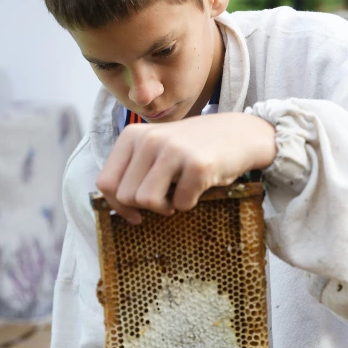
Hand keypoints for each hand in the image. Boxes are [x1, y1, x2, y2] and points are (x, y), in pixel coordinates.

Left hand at [97, 112, 276, 223]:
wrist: (241, 134)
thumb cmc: (194, 148)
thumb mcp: (156, 149)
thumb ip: (133, 169)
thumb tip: (117, 206)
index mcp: (133, 136)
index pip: (105, 182)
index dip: (117, 206)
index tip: (135, 213)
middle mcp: (149, 139)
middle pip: (126, 196)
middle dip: (145, 207)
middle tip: (166, 199)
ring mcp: (173, 150)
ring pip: (146, 201)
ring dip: (165, 207)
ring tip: (179, 195)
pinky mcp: (197, 165)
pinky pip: (180, 204)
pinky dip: (190, 204)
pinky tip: (199, 187)